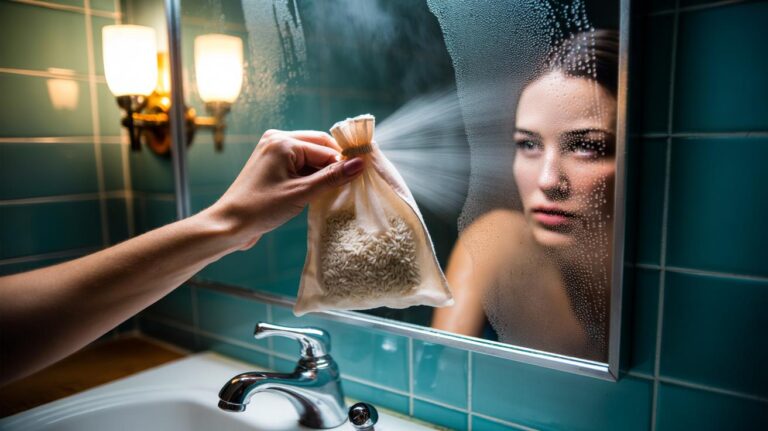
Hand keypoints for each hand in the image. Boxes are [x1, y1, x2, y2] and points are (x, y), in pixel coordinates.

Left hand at [204, 129, 364, 249]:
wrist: (229, 224)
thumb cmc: (261, 208)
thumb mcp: (301, 193)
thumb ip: (332, 177)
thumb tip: (360, 164)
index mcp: (283, 141)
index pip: (325, 148)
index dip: (343, 163)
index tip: (361, 177)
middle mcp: (277, 139)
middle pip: (319, 147)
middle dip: (334, 165)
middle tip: (350, 184)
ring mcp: (273, 151)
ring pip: (311, 157)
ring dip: (323, 172)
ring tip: (334, 191)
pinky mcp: (272, 164)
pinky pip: (300, 164)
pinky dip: (311, 176)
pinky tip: (318, 191)